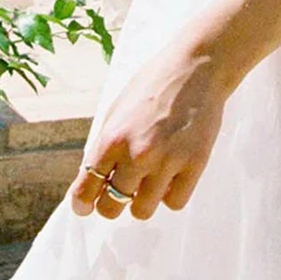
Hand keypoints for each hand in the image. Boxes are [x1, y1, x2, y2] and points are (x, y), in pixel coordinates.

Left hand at [69, 35, 236, 220]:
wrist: (197, 68)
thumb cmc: (154, 85)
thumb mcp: (117, 111)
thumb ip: (105, 146)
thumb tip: (94, 180)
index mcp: (112, 138)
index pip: (85, 189)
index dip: (83, 203)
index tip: (86, 206)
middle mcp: (137, 154)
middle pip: (112, 207)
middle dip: (113, 203)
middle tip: (123, 191)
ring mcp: (167, 161)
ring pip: (143, 211)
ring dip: (143, 200)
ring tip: (151, 181)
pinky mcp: (194, 164)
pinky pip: (174, 203)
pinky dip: (171, 195)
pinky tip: (172, 176)